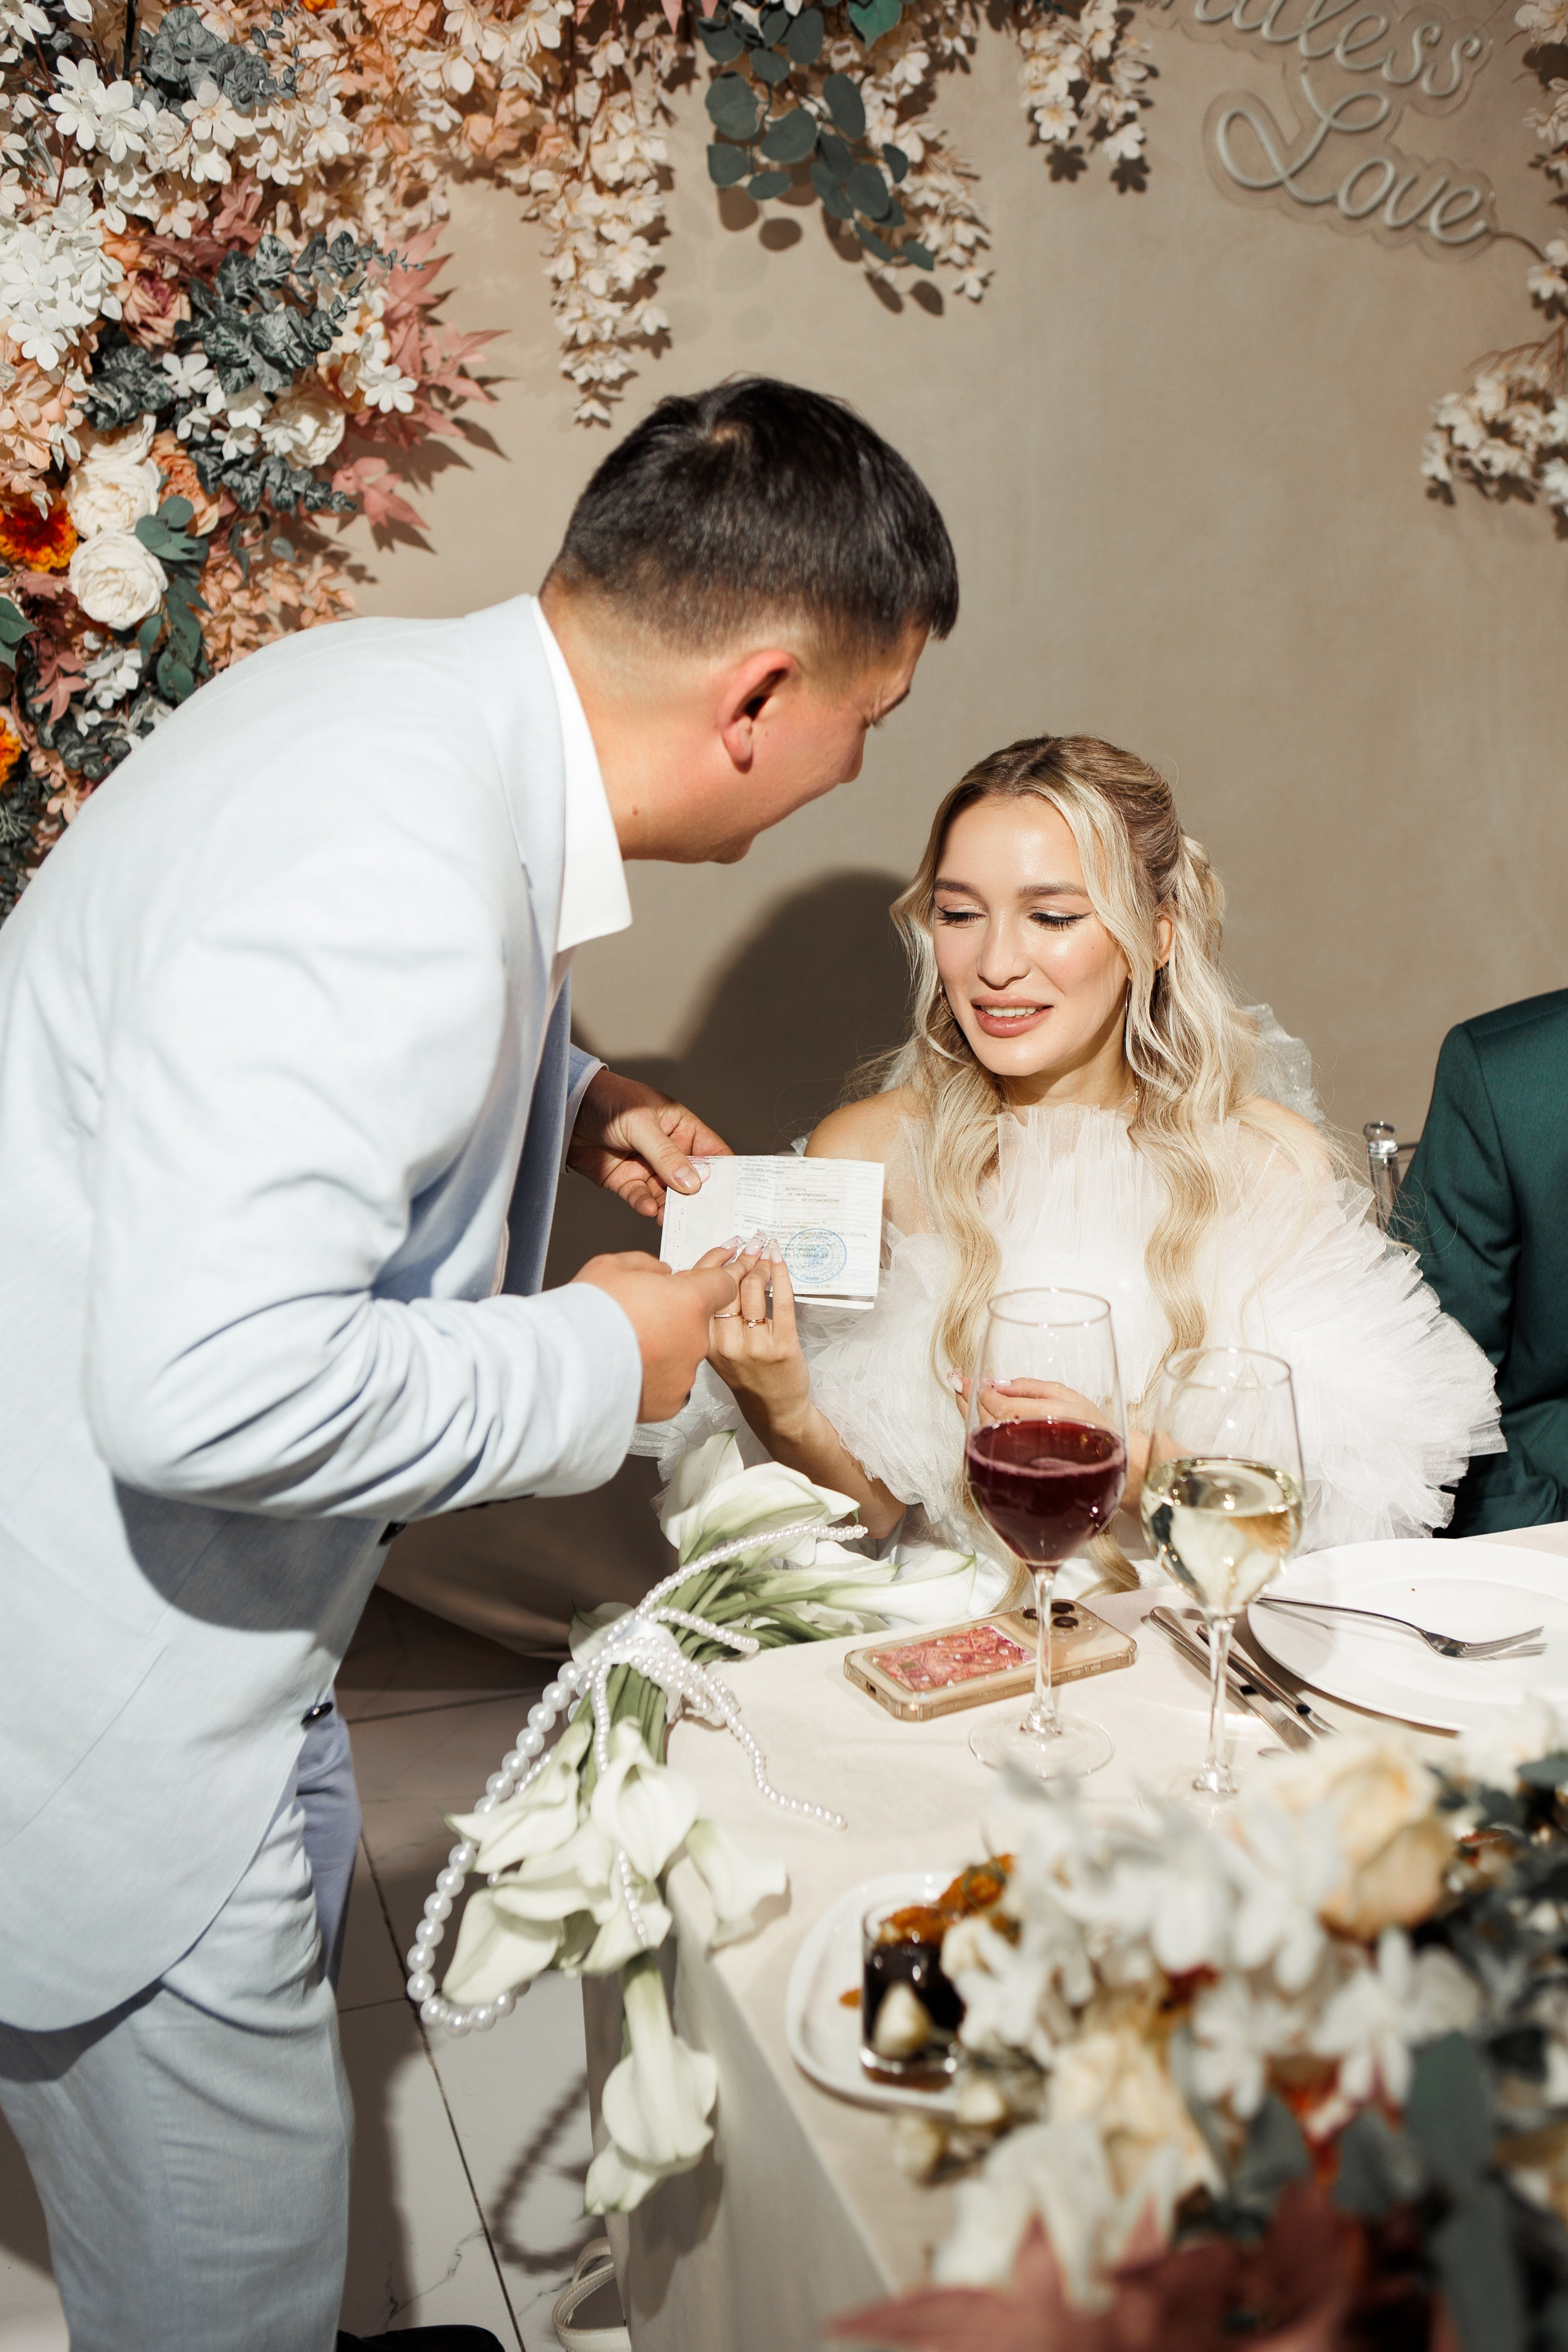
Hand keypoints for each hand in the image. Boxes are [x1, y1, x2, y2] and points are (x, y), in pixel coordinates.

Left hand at [567, 1068, 731, 1221]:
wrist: (565, 1108)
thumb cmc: (608, 1102)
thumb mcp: (642, 1125)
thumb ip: (666, 1155)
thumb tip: (693, 1184)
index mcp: (681, 1128)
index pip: (712, 1153)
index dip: (726, 1173)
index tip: (735, 1196)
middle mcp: (668, 1150)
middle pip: (692, 1180)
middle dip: (699, 1199)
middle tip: (708, 1221)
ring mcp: (647, 1167)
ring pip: (667, 1195)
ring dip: (671, 1208)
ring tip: (674, 1220)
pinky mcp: (625, 1181)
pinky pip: (641, 1198)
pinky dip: (645, 1206)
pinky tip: (648, 1210)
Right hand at [571, 1251, 737, 1420]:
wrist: (567, 1365)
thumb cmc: (588, 1311)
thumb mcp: (614, 1267)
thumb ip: (647, 1267)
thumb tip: (660, 1274)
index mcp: (689, 1300)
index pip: (722, 1284)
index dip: (721, 1275)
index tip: (730, 1267)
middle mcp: (696, 1338)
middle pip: (694, 1324)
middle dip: (673, 1319)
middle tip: (639, 1319)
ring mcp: (686, 1373)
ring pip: (679, 1356)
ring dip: (661, 1351)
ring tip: (624, 1349)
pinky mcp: (671, 1402)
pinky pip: (667, 1385)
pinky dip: (652, 1379)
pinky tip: (627, 1372)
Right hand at [703, 1242, 812, 1440]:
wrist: (775, 1411)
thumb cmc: (748, 1378)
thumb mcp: (719, 1351)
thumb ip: (715, 1320)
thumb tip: (721, 1274)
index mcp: (704, 1342)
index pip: (702, 1292)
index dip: (713, 1262)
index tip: (726, 1246)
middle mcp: (726, 1343)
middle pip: (727, 1286)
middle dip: (740, 1258)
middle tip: (752, 1243)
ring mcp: (755, 1345)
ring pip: (752, 1288)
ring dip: (761, 1264)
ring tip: (766, 1253)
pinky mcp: (782, 1345)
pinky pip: (780, 1300)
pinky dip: (781, 1275)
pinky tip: (780, 1262)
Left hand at [952, 1377, 1149, 1495]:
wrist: (1110, 1469)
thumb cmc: (1092, 1429)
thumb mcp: (1066, 1395)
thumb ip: (1030, 1386)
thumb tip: (997, 1383)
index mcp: (1033, 1419)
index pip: (995, 1403)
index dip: (982, 1389)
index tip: (976, 1377)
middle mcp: (1020, 1441)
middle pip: (983, 1417)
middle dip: (968, 1397)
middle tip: (956, 1378)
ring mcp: (1015, 1460)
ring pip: (982, 1434)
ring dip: (967, 1412)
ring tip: (959, 1392)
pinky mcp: (1016, 1471)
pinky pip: (990, 1449)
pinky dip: (978, 1430)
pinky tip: (975, 1418)